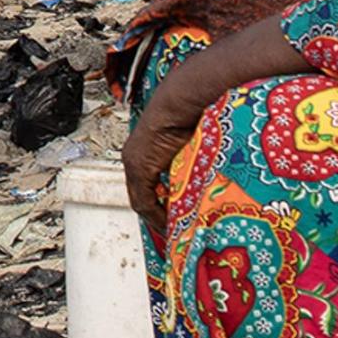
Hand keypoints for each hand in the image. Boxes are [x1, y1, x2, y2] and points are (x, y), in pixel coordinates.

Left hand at [122, 92, 201, 234]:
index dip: (161, 209)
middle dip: (160, 218)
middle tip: (177, 235)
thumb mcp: (192, 152)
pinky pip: (143, 200)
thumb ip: (190, 172)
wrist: (184, 102)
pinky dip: (156, 215)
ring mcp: (134, 162)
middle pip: (144, 198)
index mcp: (147, 154)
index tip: (177, 224)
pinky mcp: (138, 165)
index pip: (149, 190)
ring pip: (142, 202)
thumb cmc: (194, 121)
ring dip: (159, 219)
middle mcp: (136, 159)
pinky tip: (172, 223)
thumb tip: (203, 194)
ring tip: (177, 233)